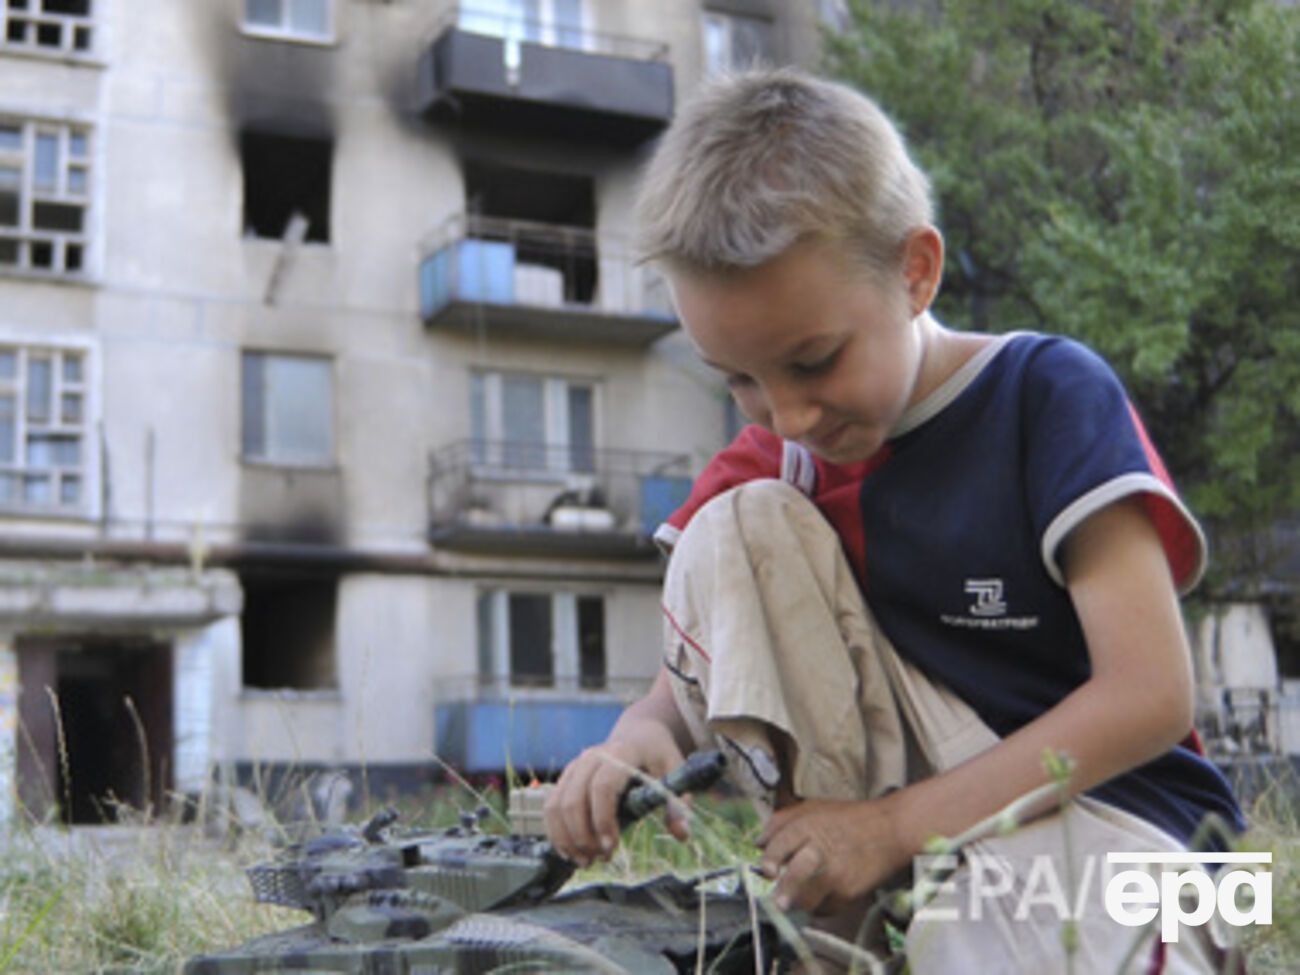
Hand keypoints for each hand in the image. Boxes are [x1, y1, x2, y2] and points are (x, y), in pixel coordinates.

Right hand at [544, 720, 688, 865]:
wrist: (639, 735)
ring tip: (585, 861)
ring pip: (557, 804)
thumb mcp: (675, 771)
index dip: (603, 819)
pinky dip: (556, 832)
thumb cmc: (657, 755)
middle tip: (600, 859)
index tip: (612, 847)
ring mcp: (575, 766)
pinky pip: (551, 806)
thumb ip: (678, 802)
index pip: (603, 786)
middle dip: (583, 836)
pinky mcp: (566, 777)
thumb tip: (682, 834)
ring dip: (567, 838)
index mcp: (621, 752)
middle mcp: (592, 757)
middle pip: (574, 798)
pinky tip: (570, 852)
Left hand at [757, 796, 907, 915]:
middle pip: (794, 874)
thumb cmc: (849, 818)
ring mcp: (836, 873)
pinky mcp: (849, 893)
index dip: (770, 857)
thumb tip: (758, 842)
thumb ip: (783, 821)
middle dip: (783, 890)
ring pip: (807, 898)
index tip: (766, 870)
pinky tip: (818, 897)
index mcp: (809, 826)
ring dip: (797, 902)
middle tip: (776, 902)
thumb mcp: (814, 808)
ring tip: (793, 902)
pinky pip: (825, 908)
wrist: (891, 830)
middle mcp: (821, 850)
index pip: (782, 842)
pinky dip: (818, 907)